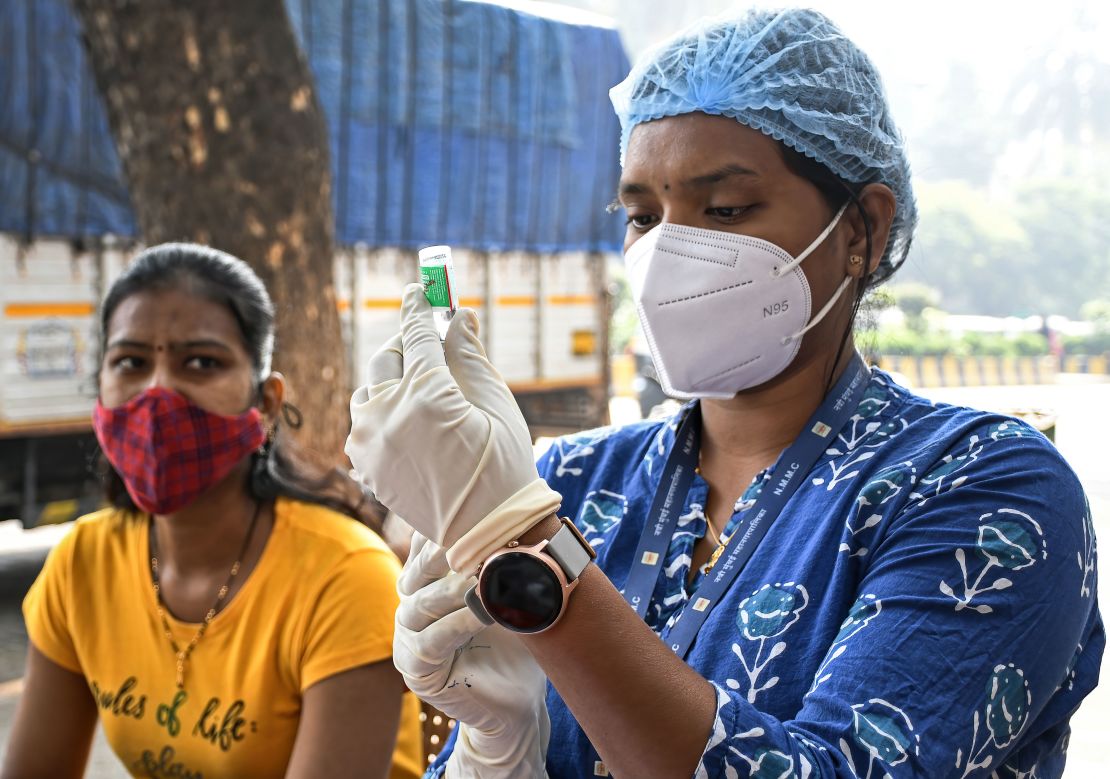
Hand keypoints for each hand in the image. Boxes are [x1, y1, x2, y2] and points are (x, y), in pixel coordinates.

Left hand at [346, 283, 560, 572]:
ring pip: (369, 391)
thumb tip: (460, 316)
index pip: (417, 336)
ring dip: (390, 378)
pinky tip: (407, 417)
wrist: (489, 533)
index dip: (419, 308)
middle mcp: (388, 414)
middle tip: (427, 337)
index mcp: (426, 395)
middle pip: (386, 358)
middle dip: (406, 343)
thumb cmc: (505, 466)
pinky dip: (381, 412)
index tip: (419, 291)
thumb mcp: (496, 405)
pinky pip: (364, 424)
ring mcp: (371, 443)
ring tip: (417, 381)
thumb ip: (470, 356)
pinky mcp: (367, 466)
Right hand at [393, 535, 549, 777]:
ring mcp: (408, 637)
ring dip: (455, 588)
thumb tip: (520, 521)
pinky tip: (484, 613)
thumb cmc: (516, 641)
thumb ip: (504, 563)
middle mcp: (412, 603)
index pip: (426, 545)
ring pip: (421, 604)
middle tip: (476, 539)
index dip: (444, 529)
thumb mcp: (512, 595)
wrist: (518, 701)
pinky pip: (432, 641)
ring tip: (484, 578)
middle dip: (445, 553)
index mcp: (429, 580)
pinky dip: (458, 623)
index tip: (473, 510)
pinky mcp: (416, 669)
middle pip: (418, 570)